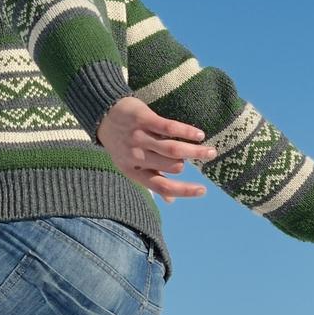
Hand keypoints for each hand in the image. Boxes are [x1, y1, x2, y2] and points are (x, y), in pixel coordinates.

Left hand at [97, 96, 214, 200]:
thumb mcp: (130, 165)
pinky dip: (187, 132)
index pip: (161, 186)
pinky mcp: (143, 119)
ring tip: (211, 151)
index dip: (184, 191)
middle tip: (200, 156)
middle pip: (171, 166)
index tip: (203, 190)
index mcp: (132, 171)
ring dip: (195, 152)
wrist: (103, 113)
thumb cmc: (121, 143)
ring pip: (173, 150)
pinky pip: (170, 128)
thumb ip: (151, 180)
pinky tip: (199, 134)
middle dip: (187, 163)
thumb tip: (171, 201)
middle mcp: (135, 156)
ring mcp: (139, 137)